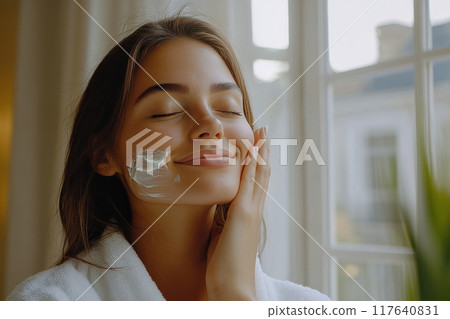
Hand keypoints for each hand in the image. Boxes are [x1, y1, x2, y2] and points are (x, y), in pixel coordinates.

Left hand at [205, 126, 269, 299]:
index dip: (257, 163)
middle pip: (262, 174)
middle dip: (263, 151)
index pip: (256, 182)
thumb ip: (224, 219)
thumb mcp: (223, 235)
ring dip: (261, 152)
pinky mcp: (243, 215)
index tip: (257, 146)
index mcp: (249, 214)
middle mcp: (254, 209)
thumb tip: (219, 208)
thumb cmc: (226, 265)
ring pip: (259, 174)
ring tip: (263, 133)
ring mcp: (250, 211)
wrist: (232, 287)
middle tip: (264, 131)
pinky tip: (253, 151)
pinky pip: (249, 183)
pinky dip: (252, 165)